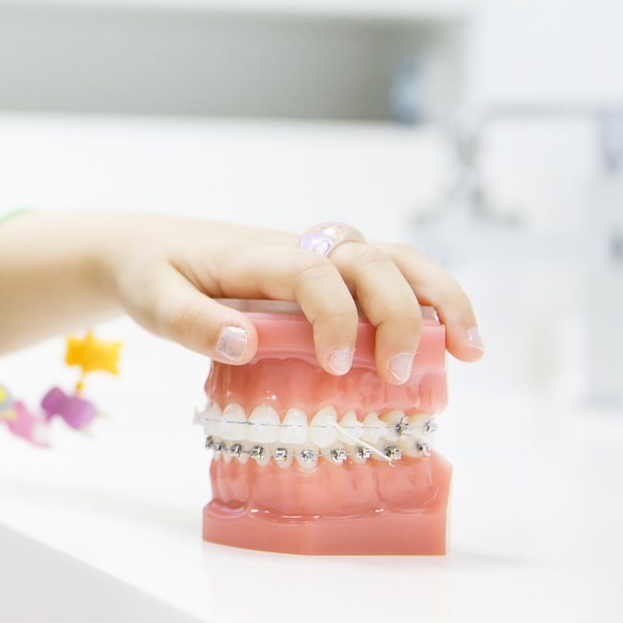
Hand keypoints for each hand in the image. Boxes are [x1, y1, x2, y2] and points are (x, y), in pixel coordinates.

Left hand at [102, 214, 485, 378]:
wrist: (150, 248)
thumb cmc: (154, 276)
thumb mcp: (154, 301)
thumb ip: (192, 323)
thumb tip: (245, 343)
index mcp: (255, 256)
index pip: (311, 270)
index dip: (334, 314)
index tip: (335, 365)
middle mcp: (298, 248)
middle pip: (369, 259)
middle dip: (398, 312)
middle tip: (398, 374)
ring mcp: (321, 258)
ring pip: (395, 259)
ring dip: (439, 298)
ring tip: (472, 351)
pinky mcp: (332, 276)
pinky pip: (392, 277)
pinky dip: (432, 302)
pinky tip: (456, 346)